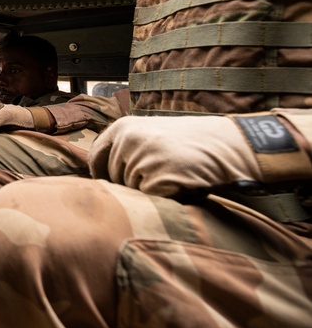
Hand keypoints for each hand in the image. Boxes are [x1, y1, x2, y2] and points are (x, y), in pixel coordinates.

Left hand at [89, 116, 263, 196]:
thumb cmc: (192, 144)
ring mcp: (141, 157)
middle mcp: (127, 139)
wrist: (231, 145)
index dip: (100, 173)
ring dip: (152, 192)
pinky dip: (165, 199)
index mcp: (123, 126)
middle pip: (114, 178)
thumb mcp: (152, 135)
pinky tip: (181, 185)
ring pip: (132, 191)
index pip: (96, 156)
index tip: (106, 184)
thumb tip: (100, 176)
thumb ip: (126, 148)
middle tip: (163, 174)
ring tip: (175, 176)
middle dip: (133, 184)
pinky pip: (150, 200)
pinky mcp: (157, 176)